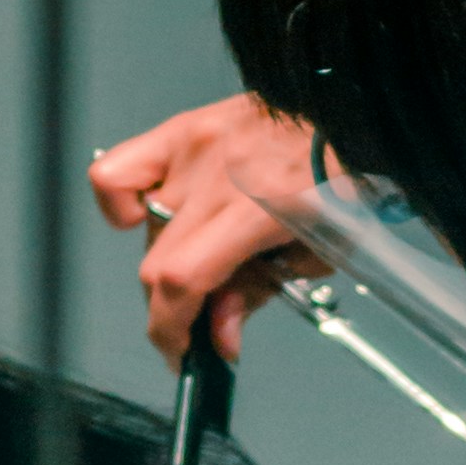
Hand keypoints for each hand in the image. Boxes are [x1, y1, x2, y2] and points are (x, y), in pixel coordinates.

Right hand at [90, 93, 331, 364]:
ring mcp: (195, 147)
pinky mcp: (182, 129)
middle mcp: (220, 174)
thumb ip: (258, 294)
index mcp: (261, 206)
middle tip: (201, 312)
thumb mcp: (317, 254)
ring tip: (204, 252)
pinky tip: (150, 218)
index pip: (182, 278)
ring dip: (165, 259)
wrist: (350, 114)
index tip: (179, 350)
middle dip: (172, 306)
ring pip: (143, 229)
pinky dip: (122, 206)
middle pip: (157, 262)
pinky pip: (116, 173)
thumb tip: (216, 334)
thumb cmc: (345, 179)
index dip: (170, 328)